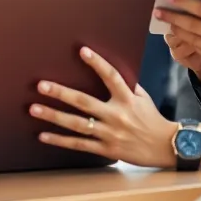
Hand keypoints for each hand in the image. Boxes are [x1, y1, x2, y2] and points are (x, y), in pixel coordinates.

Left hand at [32, 47, 178, 168]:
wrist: (166, 147)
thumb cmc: (152, 119)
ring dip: (54, 116)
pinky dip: (60, 141)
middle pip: (84, 102)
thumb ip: (126, 85)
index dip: (97, 64)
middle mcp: (117, 115)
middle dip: (61, 93)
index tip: (82, 51)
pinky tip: (43, 136)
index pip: (112, 77)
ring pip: (77, 124)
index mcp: (128, 99)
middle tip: (41, 85)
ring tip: (34, 109)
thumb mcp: (143, 98)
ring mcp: (110, 133)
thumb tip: (108, 71)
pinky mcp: (106, 149)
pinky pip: (79, 144)